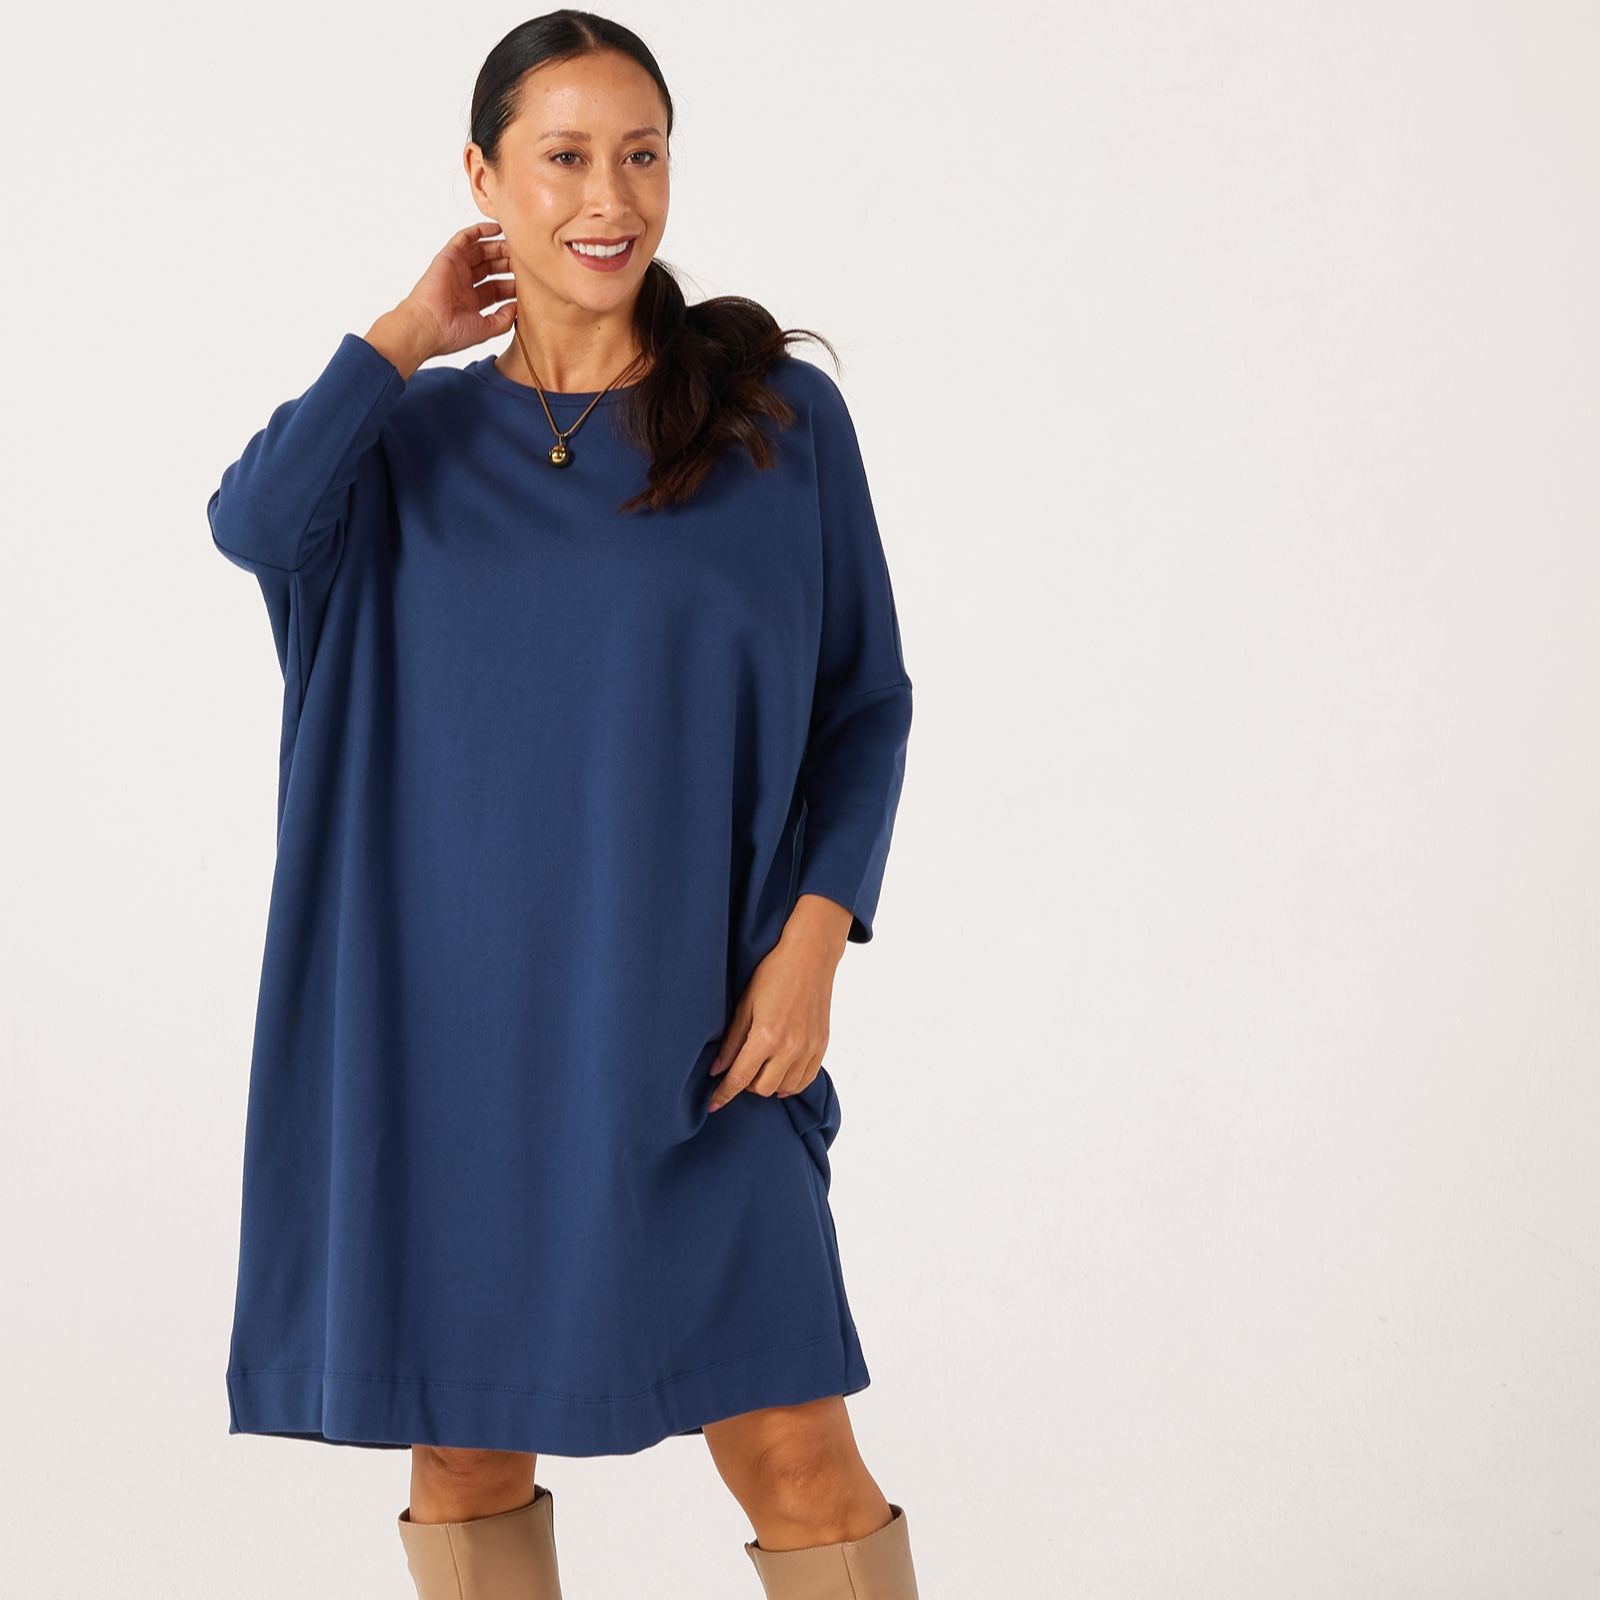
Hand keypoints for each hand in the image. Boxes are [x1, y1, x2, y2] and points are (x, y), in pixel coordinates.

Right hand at [370, 221, 518, 372]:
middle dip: (508, 263)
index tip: (530, 282)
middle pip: (492, 267)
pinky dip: (480, 231)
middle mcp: (465, 284)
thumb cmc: (452, 333)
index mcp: (472, 302)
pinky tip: (497, 228)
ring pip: (481, 251)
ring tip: (515, 243)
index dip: (513, 284)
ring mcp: (456, 269)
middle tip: (525, 260)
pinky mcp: (448, 257)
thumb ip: (504, 319)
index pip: (498, 288)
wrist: (428, 326)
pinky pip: (465, 238)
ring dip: (498, 246)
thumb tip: (518, 308)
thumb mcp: (486, 329)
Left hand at [707, 908, 846, 1112]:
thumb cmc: (773, 974)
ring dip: (768, 1084)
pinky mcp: (821, 1046)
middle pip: (762, 1088)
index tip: (712, 1105)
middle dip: (746, 1085)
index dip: (723, 1094)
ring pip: (784, 1088)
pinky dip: (790, 1083)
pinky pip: (805, 1079)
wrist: (810, 957)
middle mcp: (790, 1048)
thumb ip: (732, 1041)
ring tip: (760, 1069)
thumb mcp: (745, 1005)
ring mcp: (809, 1049)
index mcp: (766, 1037)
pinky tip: (780, 1075)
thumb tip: (716, 1070)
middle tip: (740, 1069)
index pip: (740, 1078)